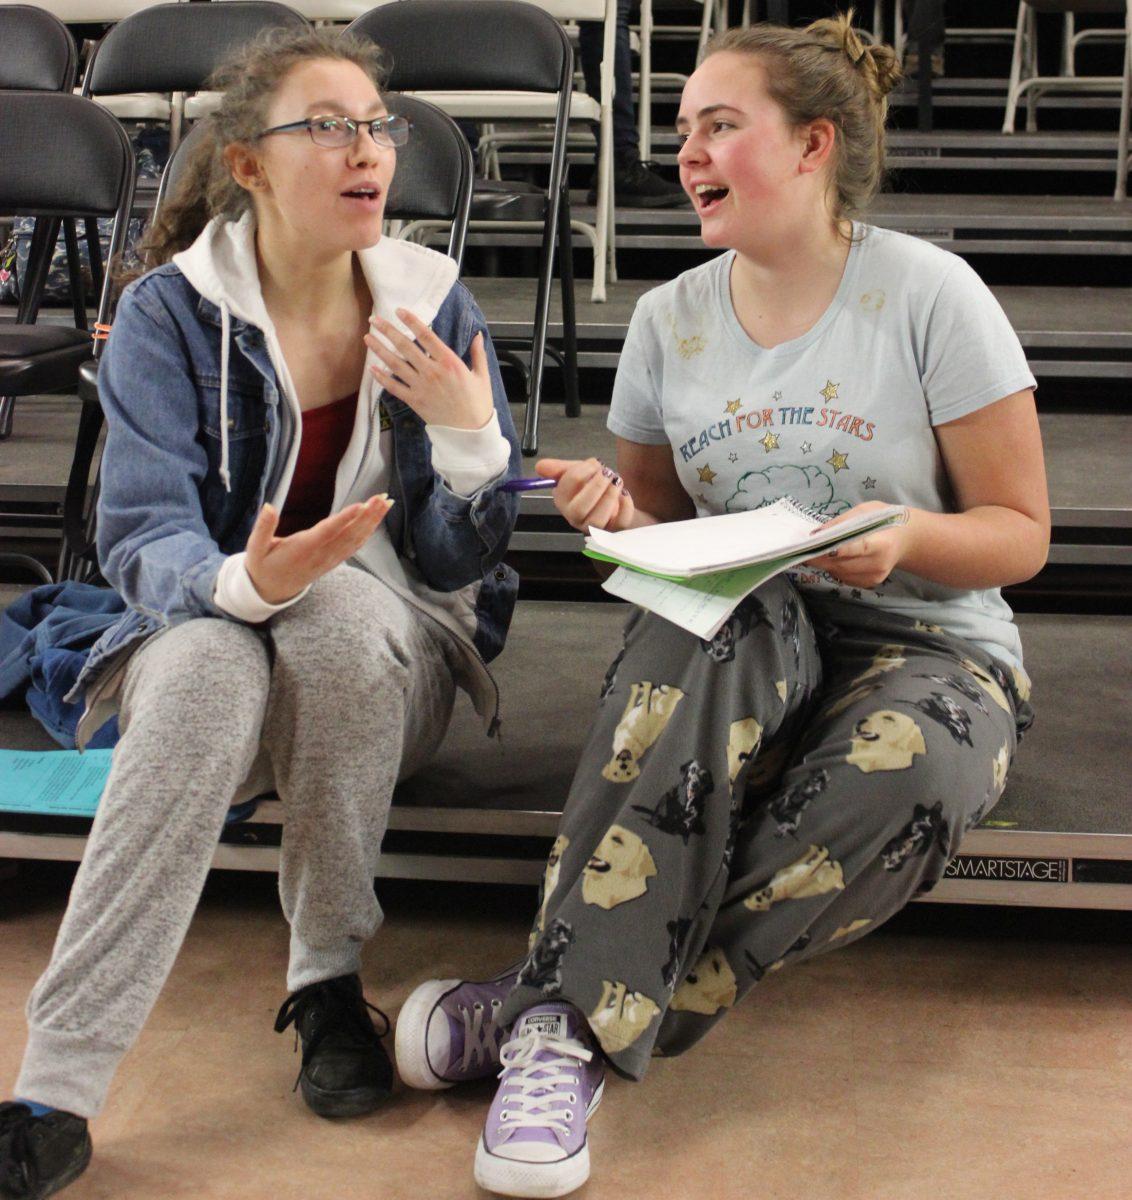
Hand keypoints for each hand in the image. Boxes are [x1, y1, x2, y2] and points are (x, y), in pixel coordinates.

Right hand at [245, 494, 392, 604]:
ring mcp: (330, 559)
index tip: (360, 506)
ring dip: (372, 521)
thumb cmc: (262, 566)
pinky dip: (368, 531)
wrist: (270, 591)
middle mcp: (320, 554)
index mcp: (302, 549)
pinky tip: (377, 518)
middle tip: (382, 497)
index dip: (344, 519)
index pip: (327, 532)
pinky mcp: (334, 560)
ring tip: (386, 502)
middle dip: (367, 515)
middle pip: (349, 534)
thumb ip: (262, 528)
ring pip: (355, 539)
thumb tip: (269, 506)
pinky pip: (354, 546)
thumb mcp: (255, 548)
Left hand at [365, 309, 493, 430]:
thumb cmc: (478, 404)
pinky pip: (394, 387)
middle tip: (375, 320)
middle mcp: (432, 371)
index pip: (426, 336)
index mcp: (449, 362)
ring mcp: (421, 387)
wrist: (469, 432)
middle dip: (388, 331)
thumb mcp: (482, 376)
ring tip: (367, 338)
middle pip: (406, 346)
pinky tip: (371, 368)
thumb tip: (477, 335)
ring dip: (380, 350)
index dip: (411, 321)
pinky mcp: (415, 401)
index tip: (399, 311)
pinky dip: (382, 378)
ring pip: (396, 364)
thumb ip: (478, 354)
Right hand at [537, 457, 634, 531]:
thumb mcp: (575, 472)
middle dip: (595, 486)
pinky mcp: (614, 530)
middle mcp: (575, 517)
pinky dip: (625, 507)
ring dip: (609, 496)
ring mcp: (594, 527)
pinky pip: (619, 524)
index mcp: (563, 501)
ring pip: (597, 520)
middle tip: (607, 472)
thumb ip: (558, 468)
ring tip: (617, 481)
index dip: (582, 470)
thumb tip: (540, 466)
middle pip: (579, 508)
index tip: (595, 463)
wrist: (612, 498)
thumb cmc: (591, 486)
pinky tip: (624, 494)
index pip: (566, 487)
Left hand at [804, 501, 913, 588]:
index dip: (841, 550)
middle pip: (843, 564)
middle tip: (803, 551)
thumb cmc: (885, 520)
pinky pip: (844, 577)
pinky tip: (832, 559)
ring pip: (840, 573)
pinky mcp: (870, 583)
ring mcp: (874, 577)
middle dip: (821, 558)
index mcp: (882, 544)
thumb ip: (842, 521)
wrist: (906, 539)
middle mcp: (879, 564)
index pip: (859, 548)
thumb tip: (818, 533)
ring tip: (814, 552)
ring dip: (825, 563)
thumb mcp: (866, 511)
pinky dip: (834, 568)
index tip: (823, 548)